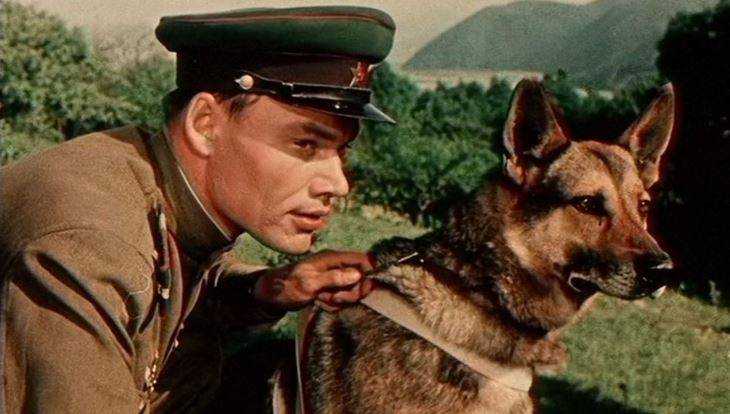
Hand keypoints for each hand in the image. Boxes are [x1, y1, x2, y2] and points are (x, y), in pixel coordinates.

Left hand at [253, 250, 374, 311]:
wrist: (272, 295)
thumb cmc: (287, 286)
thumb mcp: (310, 283)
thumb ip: (333, 277)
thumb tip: (357, 274)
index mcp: (332, 258)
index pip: (361, 260)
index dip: (368, 274)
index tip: (363, 290)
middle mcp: (335, 266)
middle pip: (360, 279)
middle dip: (350, 293)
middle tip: (334, 298)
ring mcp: (332, 278)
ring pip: (350, 292)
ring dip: (339, 300)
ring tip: (320, 299)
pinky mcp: (329, 289)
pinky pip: (340, 299)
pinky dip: (332, 304)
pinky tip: (318, 302)